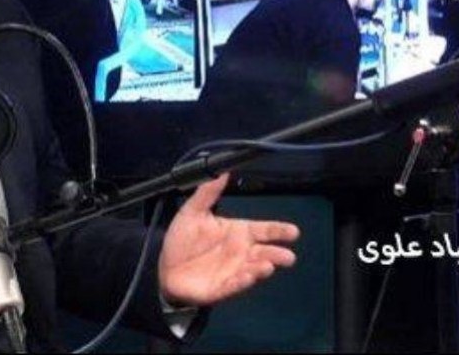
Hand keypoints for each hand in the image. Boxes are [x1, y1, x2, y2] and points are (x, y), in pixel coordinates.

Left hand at [157, 173, 299, 306]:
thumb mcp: (192, 212)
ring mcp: (233, 271)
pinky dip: (241, 282)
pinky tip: (247, 277)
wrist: (164, 267)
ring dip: (261, 269)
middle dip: (277, 255)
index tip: (294, 231)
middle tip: (288, 257)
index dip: (279, 231)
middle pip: (265, 253)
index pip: (264, 230)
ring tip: (267, 266)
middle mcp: (241, 253)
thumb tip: (222, 172)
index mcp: (238, 232)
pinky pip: (234, 286)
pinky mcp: (221, 288)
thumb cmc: (183, 240)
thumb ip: (208, 192)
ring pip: (253, 270)